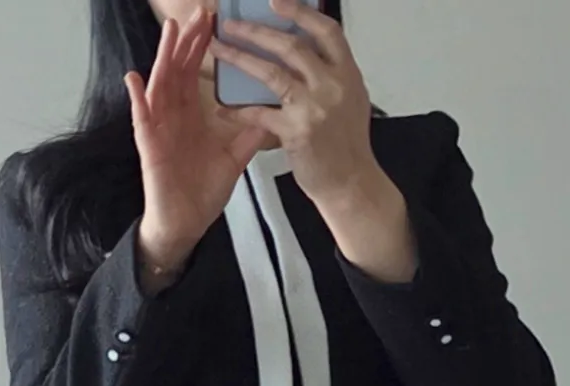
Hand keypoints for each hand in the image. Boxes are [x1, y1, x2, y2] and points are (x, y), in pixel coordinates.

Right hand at [127, 10, 276, 285]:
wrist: (186, 224)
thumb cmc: (204, 192)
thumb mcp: (233, 159)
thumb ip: (249, 135)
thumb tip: (273, 115)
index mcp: (192, 114)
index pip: (197, 71)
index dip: (205, 45)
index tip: (215, 20)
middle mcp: (174, 114)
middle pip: (179, 68)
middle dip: (188, 39)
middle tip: (199, 11)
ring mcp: (159, 127)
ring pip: (160, 83)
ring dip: (163, 56)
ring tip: (170, 30)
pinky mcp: (149, 145)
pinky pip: (140, 117)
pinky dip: (137, 98)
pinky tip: (134, 78)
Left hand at [209, 0, 414, 277]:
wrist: (351, 184)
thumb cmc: (347, 144)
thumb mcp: (350, 99)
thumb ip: (332, 73)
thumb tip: (308, 45)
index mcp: (347, 73)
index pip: (326, 31)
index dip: (301, 12)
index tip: (275, 1)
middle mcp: (333, 85)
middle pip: (292, 46)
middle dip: (257, 31)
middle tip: (231, 23)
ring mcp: (314, 108)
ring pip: (272, 73)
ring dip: (240, 58)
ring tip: (218, 49)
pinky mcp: (297, 132)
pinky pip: (260, 114)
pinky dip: (239, 111)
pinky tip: (222, 109)